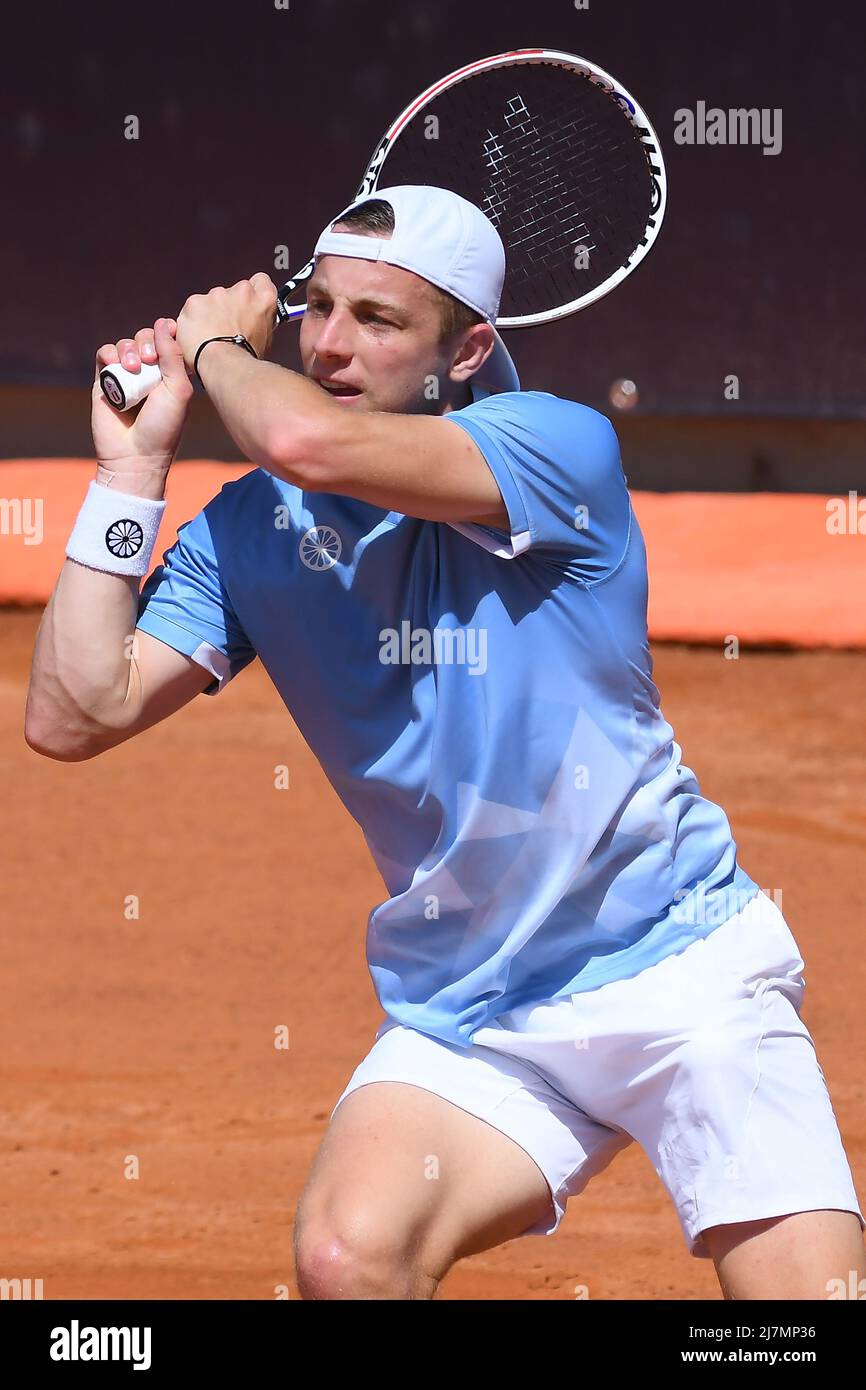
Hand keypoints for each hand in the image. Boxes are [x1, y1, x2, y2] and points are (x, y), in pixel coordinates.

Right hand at [92, 318, 193, 472]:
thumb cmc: (163, 428)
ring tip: (133, 368)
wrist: (134, 455)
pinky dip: (109, 353)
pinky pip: (104, 354)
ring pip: (125, 344)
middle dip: (147, 342)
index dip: (167, 333)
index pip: (167, 341)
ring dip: (129, 349)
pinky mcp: (104, 381)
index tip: (171, 333)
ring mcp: (126, 376)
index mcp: (170, 375)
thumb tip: (165, 322)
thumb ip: (173, 356)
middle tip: (149, 360)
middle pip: (145, 338)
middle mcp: (148, 373)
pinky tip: (115, 364)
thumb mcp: (178, 391)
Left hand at [175, 273, 277, 373]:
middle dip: (227, 307)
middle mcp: (242, 292)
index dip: (254, 291)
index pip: (261, 281)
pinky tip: (198, 337)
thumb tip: (254, 323)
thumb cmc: (244, 356)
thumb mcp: (265, 340)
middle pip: (232, 292)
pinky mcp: (195, 302)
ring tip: (211, 337)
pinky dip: (192, 322)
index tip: (247, 302)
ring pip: (210, 300)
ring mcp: (217, 295)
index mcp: (263, 299)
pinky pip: (192, 310)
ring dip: (209, 314)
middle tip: (226, 327)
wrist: (224, 364)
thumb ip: (259, 321)